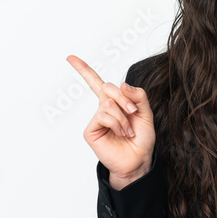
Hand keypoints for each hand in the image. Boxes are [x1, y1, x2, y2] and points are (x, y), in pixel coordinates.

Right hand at [67, 55, 155, 187]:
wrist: (139, 159)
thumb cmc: (141, 138)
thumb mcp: (145, 113)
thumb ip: (138, 95)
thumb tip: (122, 84)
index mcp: (114, 102)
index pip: (97, 83)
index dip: (84, 69)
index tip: (70, 57)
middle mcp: (103, 108)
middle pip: (108, 88)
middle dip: (125, 98)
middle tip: (133, 112)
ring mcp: (96, 119)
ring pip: (108, 103)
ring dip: (123, 116)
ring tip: (128, 131)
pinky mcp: (91, 130)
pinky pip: (104, 116)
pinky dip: (116, 123)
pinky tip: (121, 133)